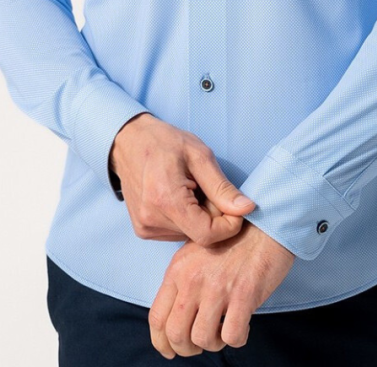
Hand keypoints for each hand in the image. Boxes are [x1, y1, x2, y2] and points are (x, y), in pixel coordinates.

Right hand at [109, 113, 256, 246]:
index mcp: (166, 200)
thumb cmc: (165, 142)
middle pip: (199, 235)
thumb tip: (247, 208)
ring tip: (190, 189)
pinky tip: (178, 197)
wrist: (129, 141)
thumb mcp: (199, 155)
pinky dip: (185, 219)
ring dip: (198, 217)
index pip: (207, 235)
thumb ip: (222, 186)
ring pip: (189, 235)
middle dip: (213, 215)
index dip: (228, 225)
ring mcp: (145, 228)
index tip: (236, 208)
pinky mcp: (143, 230)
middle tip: (206, 187)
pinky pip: (177, 233)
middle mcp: (152, 220)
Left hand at [148, 219, 295, 357]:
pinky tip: (243, 325)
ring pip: (203, 339)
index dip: (161, 341)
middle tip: (203, 343)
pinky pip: (232, 336)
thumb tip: (175, 314)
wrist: (265, 222)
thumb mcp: (197, 251)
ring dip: (215, 343)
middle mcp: (193, 279)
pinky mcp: (243, 294)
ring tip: (225, 329)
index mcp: (178, 269)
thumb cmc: (234, 237)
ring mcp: (217, 287)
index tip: (171, 350)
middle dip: (188, 348)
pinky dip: (238, 338)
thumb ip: (183, 279)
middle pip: (176, 334)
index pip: (157, 316)